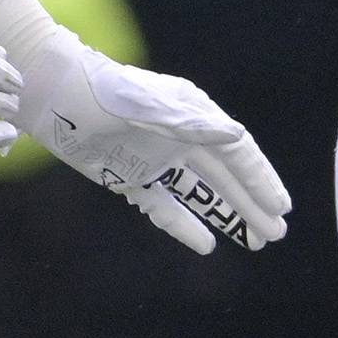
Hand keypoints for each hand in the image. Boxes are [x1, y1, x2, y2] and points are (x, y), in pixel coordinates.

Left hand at [8, 27, 290, 253]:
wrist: (56, 95)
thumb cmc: (108, 93)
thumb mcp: (152, 106)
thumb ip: (194, 123)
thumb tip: (237, 136)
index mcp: (197, 117)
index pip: (239, 154)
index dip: (261, 181)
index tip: (281, 207)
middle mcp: (183, 140)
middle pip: (226, 179)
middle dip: (251, 206)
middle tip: (275, 234)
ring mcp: (157, 160)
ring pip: (201, 194)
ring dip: (227, 216)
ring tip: (255, 242)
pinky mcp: (130, 177)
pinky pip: (164, 205)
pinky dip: (183, 225)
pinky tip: (206, 244)